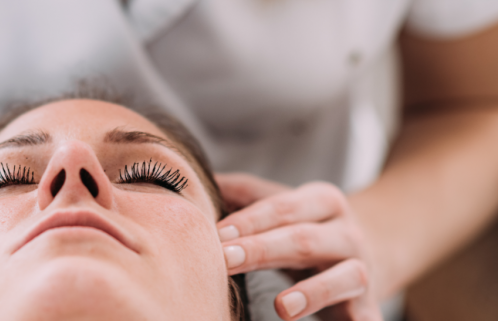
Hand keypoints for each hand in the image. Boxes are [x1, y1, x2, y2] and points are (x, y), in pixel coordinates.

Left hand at [215, 173, 381, 320]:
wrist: (374, 252)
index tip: (217, 234)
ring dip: (314, 292)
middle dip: (262, 249)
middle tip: (225, 260)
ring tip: (281, 307)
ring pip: (345, 277)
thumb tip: (194, 177)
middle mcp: (346, 233)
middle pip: (304, 239)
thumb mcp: (285, 207)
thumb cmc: (309, 228)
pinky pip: (368, 318)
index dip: (249, 220)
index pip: (282, 207)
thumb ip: (245, 193)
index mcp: (323, 202)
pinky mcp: (368, 306)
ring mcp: (361, 270)